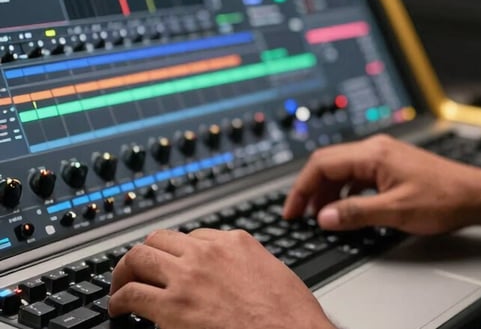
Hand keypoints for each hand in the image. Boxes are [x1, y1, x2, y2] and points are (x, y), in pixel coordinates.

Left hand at [109, 228, 334, 328]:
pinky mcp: (172, 307)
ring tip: (120, 288)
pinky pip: (131, 294)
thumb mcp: (273, 276)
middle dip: (145, 255)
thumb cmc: (290, 317)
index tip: (175, 268)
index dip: (181, 254)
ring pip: (139, 257)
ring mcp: (189, 277)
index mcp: (236, 242)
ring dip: (125, 272)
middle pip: (160, 239)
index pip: (195, 236)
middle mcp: (209, 252)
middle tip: (136, 272)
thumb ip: (247, 268)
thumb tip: (233, 280)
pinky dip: (118, 300)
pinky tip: (118, 311)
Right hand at [283, 134, 480, 233]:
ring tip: (321, 216)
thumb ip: (356, 214)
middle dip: (310, 188)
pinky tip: (346, 209)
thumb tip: (324, 217)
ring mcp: (384, 155)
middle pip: (329, 162)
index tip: (292, 210)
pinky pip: (357, 174)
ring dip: (327, 191)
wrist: (474, 194)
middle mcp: (376, 148)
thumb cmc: (443, 198)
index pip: (322, 163)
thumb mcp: (396, 211)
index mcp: (373, 154)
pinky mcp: (391, 165)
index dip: (302, 187)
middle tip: (299, 214)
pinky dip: (345, 191)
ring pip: (343, 169)